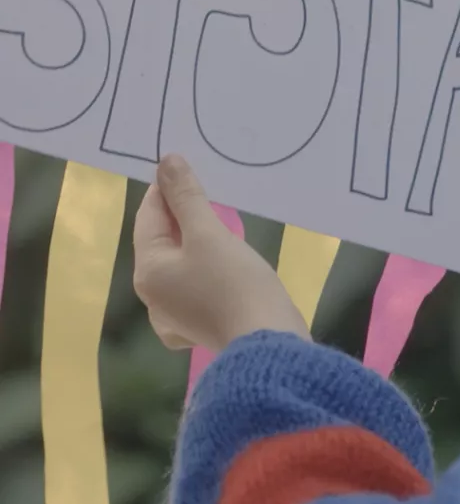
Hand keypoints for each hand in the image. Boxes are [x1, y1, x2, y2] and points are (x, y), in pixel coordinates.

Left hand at [133, 155, 309, 352]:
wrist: (266, 342)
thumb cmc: (234, 282)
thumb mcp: (209, 233)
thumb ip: (186, 197)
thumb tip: (167, 161)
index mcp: (149, 271)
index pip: (149, 216)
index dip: (166, 187)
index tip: (186, 163)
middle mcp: (154, 296)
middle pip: (163, 241)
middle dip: (183, 213)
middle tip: (210, 186)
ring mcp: (176, 316)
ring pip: (180, 263)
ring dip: (197, 239)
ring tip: (221, 219)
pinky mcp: (201, 325)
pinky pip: (196, 285)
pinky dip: (207, 266)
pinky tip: (225, 261)